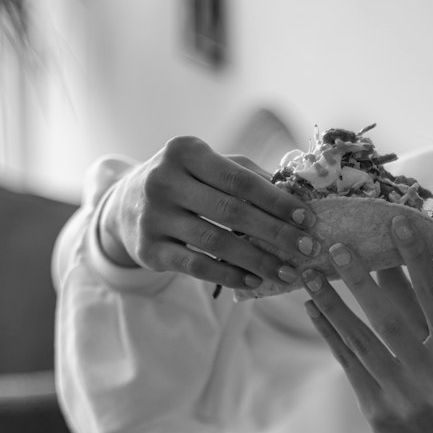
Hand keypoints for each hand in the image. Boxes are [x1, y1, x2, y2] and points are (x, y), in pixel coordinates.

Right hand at [98, 137, 320, 292]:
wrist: (124, 205)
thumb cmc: (184, 183)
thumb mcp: (207, 167)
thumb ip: (246, 175)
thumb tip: (297, 194)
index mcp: (185, 152)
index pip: (239, 179)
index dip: (276, 200)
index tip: (306, 218)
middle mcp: (164, 180)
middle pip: (231, 211)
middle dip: (275, 232)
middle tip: (307, 248)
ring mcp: (153, 217)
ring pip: (216, 242)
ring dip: (257, 260)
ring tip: (287, 272)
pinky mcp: (149, 249)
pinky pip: (196, 266)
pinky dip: (228, 275)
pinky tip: (253, 281)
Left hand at [300, 215, 432, 432]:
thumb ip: (420, 307)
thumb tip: (393, 257)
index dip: (416, 259)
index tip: (396, 221)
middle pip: (391, 319)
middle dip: (361, 280)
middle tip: (336, 247)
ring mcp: (404, 396)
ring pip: (361, 340)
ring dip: (332, 304)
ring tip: (310, 275)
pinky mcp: (377, 410)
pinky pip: (347, 363)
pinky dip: (329, 333)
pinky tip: (313, 309)